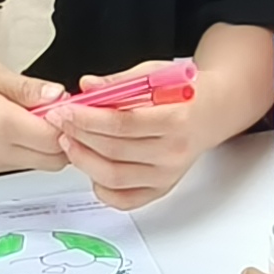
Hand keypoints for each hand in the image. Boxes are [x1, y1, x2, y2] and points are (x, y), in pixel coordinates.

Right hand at [0, 51, 67, 177]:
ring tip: (32, 111)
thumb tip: (59, 95)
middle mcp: (0, 152)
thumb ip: (27, 88)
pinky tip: (17, 122)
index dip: (70, 121)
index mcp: (4, 126)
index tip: (68, 101)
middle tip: (55, 108)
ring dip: (46, 143)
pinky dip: (28, 147)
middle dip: (64, 137)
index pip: (57, 138)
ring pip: (38, 164)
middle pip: (55, 160)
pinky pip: (19, 162)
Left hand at [49, 62, 228, 210]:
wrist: (213, 111)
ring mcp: (168, 175)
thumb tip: (88, 86)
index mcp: (176, 119)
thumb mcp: (157, 73)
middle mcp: (174, 152)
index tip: (65, 111)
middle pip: (114, 151)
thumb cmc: (186, 92)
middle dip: (79, 135)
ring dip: (84, 160)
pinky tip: (91, 167)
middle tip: (60, 122)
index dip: (88, 118)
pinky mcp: (162, 188)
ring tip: (69, 142)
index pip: (122, 124)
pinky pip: (125, 199)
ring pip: (114, 177)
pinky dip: (102, 188)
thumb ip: (121, 81)